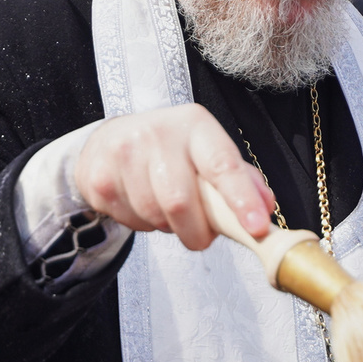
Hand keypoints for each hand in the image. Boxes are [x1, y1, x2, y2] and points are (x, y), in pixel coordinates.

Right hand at [72, 107, 277, 251]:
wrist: (112, 140)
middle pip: (180, 201)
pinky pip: (129, 221)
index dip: (240, 199)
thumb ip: (244, 181)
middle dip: (197, 232)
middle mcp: (158, 132)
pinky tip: (143, 205)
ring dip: (168, 227)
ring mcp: (123, 152)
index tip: (256, 228)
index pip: (222, 165)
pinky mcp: (98, 175)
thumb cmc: (174, 153)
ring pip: (154, 215)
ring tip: (168, 211)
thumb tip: (265, 209)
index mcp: (195, 125)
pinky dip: (144, 225)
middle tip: (202, 236)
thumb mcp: (211, 155)